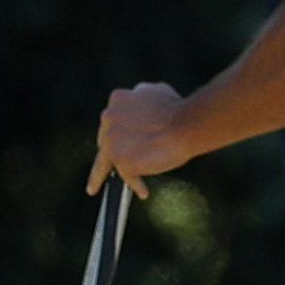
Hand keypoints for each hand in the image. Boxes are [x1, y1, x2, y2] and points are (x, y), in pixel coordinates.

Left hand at [87, 82, 191, 198]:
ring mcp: (112, 140)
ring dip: (101, 175)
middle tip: (126, 160)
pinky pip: (125, 176)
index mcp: (118, 99)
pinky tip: (143, 192)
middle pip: (106, 140)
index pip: (113, 120)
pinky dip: (135, 184)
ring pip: (104, 163)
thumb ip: (143, 98)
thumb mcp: (157, 92)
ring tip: (97, 186)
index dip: (119, 131)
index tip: (123, 139)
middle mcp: (109, 117)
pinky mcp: (120, 160)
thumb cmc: (179, 111)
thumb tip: (144, 105)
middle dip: (115, 149)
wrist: (186, 125)